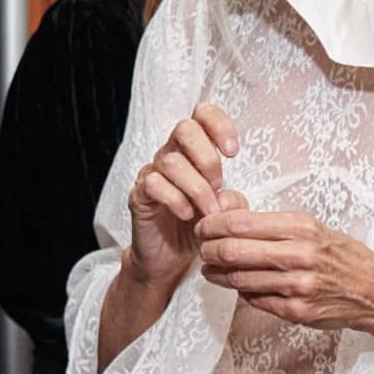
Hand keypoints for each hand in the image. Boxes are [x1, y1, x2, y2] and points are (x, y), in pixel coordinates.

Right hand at [128, 101, 239, 287]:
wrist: (169, 259)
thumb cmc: (196, 228)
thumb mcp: (225, 215)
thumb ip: (234, 202)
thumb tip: (229, 196)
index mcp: (192, 152)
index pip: (201, 115)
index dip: (219, 125)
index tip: (233, 152)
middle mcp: (170, 156)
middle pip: (184, 129)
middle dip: (207, 158)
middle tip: (217, 185)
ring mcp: (152, 174)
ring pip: (172, 162)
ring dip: (197, 188)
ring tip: (207, 211)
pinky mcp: (139, 196)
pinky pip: (154, 184)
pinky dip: (176, 200)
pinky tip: (187, 215)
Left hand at [197, 207, 373, 333]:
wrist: (373, 290)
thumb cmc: (339, 255)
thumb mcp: (312, 227)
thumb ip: (273, 224)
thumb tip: (228, 217)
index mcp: (302, 227)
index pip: (241, 223)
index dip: (213, 225)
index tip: (203, 227)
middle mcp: (300, 255)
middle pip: (234, 251)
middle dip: (209, 250)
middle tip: (203, 250)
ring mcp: (298, 286)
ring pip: (240, 279)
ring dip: (218, 275)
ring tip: (211, 269)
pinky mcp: (297, 311)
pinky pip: (256, 300)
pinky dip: (242, 291)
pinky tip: (239, 285)